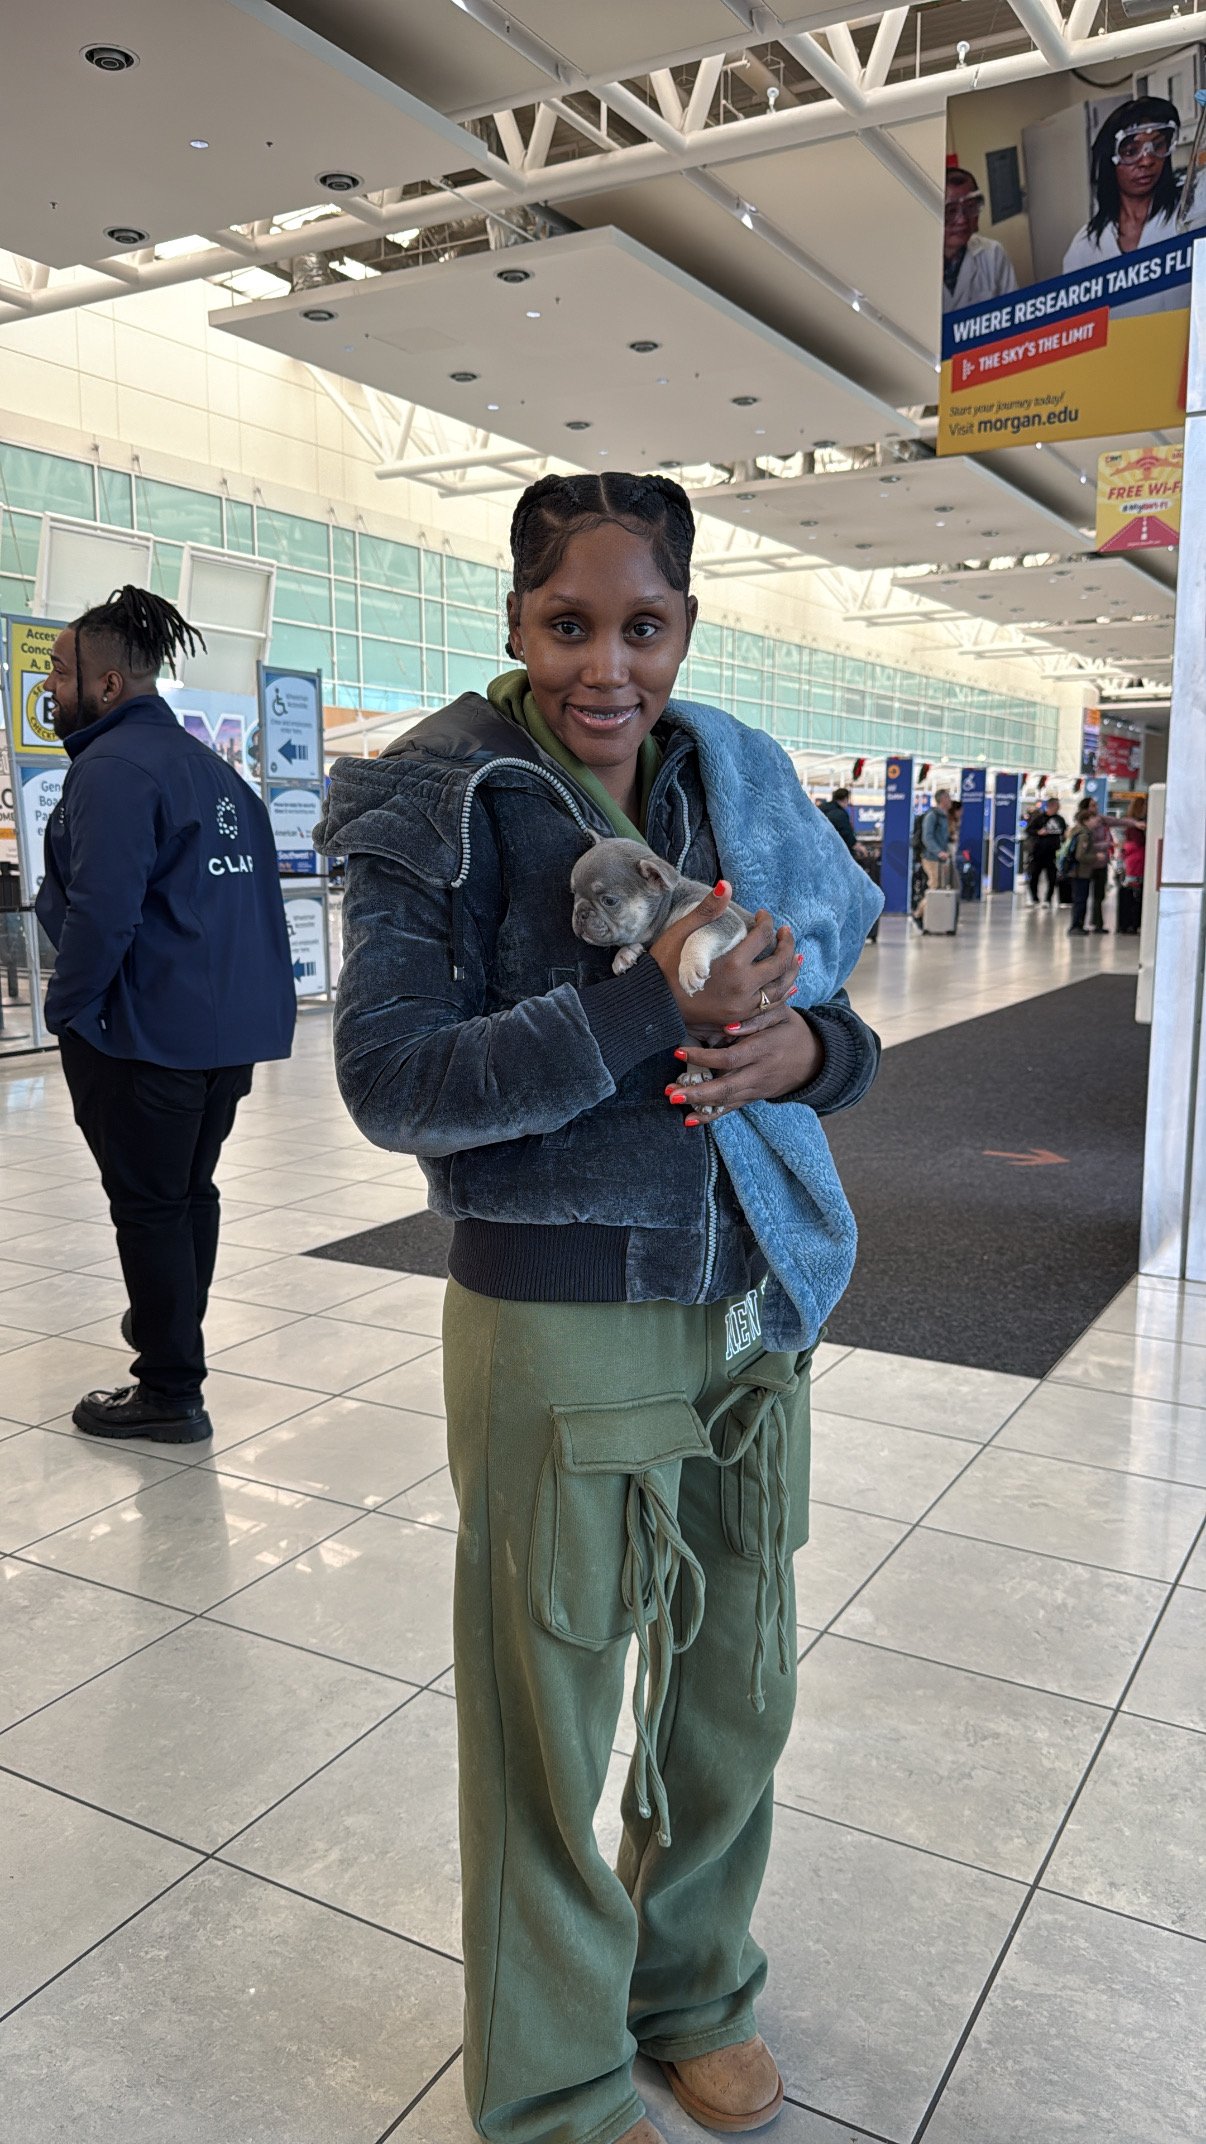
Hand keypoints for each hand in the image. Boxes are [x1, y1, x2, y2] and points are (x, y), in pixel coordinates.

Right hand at [649, 884, 800, 1036]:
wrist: (651, 1006)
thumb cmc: (663, 967)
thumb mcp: (681, 934)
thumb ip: (707, 911)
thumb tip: (726, 885)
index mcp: (732, 965)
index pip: (762, 937)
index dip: (766, 921)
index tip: (763, 915)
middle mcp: (743, 988)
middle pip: (780, 963)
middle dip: (787, 943)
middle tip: (784, 932)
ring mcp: (743, 1007)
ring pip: (782, 988)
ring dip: (791, 969)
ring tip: (794, 955)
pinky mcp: (739, 1019)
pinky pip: (771, 1007)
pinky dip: (782, 993)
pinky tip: (786, 984)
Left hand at [665, 1004, 822, 1122]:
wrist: (814, 1060)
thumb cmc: (791, 1030)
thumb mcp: (780, 1014)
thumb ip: (756, 1018)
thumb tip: (728, 1027)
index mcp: (763, 1050)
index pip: (731, 1058)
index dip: (705, 1058)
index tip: (679, 1052)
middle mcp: (758, 1074)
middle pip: (726, 1087)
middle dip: (697, 1092)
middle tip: (671, 1091)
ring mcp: (755, 1089)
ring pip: (725, 1101)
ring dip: (697, 1104)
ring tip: (673, 1099)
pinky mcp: (752, 1097)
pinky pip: (730, 1109)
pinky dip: (710, 1117)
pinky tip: (690, 1120)